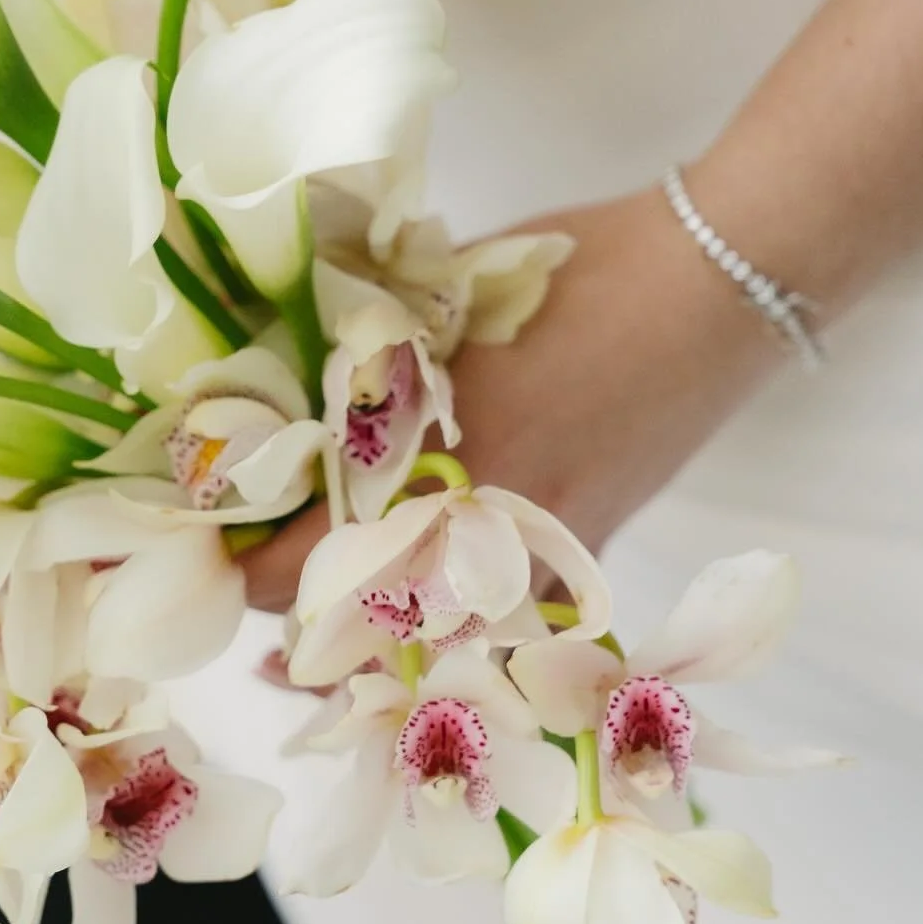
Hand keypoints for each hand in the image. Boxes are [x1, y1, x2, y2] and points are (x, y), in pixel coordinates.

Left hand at [240, 187, 783, 613]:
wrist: (715, 285)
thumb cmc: (577, 274)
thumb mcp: (441, 300)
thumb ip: (365, 356)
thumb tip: (287, 374)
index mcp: (425, 467)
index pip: (297, 566)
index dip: (240, 569)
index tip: (207, 552)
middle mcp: (476, 536)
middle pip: (352, 630)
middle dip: (297, 614)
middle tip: (259, 579)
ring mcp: (539, 561)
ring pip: (430, 649)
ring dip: (372, 643)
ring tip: (326, 622)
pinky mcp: (589, 559)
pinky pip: (505, 629)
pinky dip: (453, 634)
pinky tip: (424, 618)